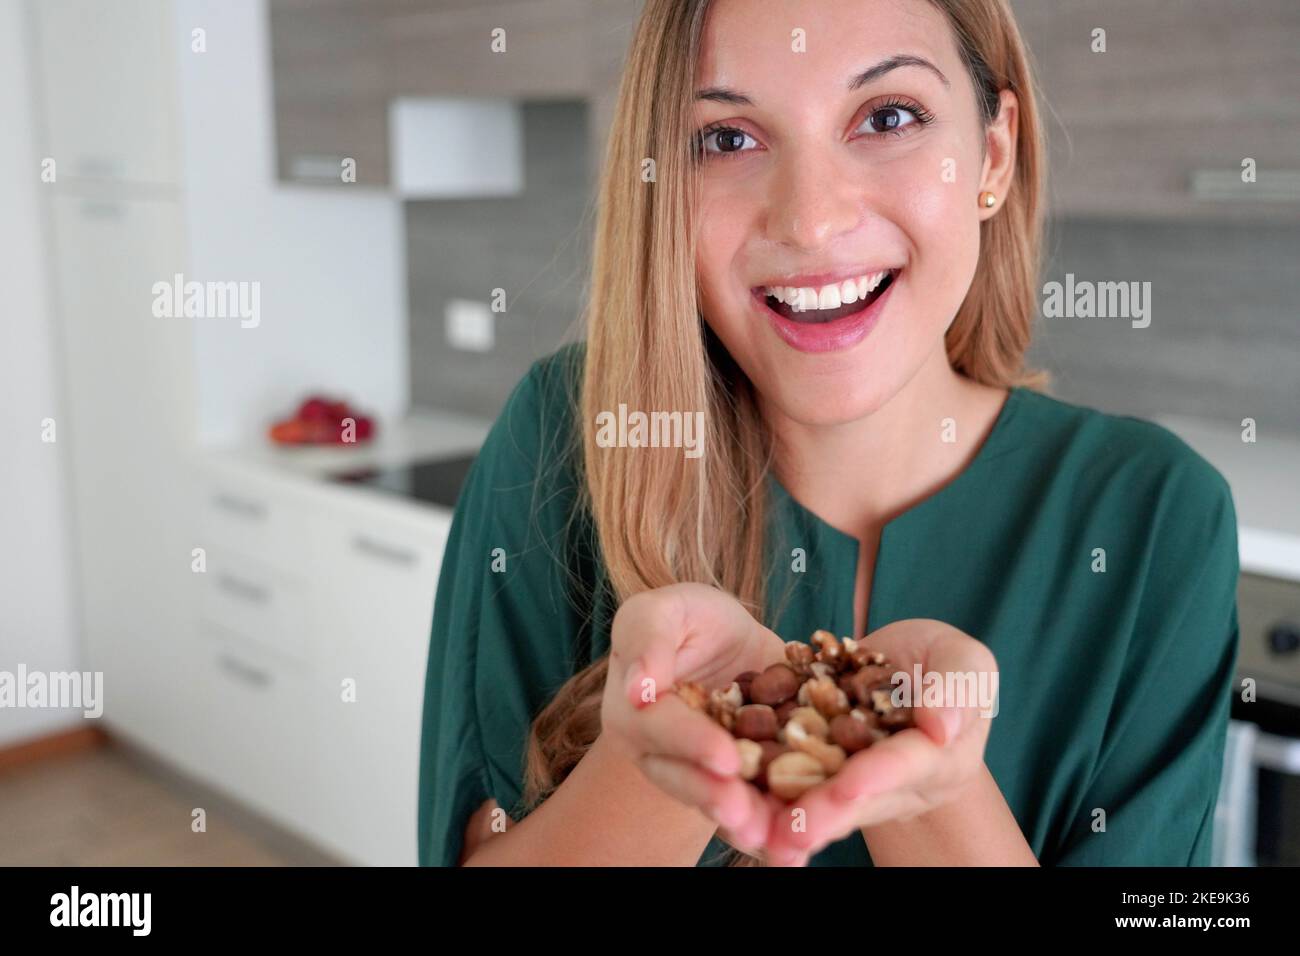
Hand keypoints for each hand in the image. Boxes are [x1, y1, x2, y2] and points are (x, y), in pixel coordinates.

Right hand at [599, 583, 787, 854]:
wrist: (730, 644)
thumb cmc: (691, 619)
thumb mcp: (667, 608)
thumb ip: (648, 637)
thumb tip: (636, 687)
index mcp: (632, 708)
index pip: (660, 726)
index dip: (691, 742)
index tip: (724, 757)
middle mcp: (657, 751)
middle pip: (685, 778)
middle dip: (716, 798)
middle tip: (746, 815)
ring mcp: (694, 775)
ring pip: (715, 804)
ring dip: (744, 826)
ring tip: (773, 841)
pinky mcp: (732, 787)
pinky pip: (747, 814)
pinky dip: (769, 834)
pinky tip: (794, 853)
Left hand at [760, 619, 997, 865]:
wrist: (901, 670)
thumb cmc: (938, 661)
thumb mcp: (961, 659)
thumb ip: (957, 685)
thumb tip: (942, 727)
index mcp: (941, 757)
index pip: (908, 766)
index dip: (879, 776)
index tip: (849, 787)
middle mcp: (898, 785)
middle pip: (858, 798)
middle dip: (825, 814)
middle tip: (793, 833)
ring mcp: (857, 785)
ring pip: (821, 803)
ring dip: (790, 819)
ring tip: (762, 836)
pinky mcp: (819, 774)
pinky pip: (791, 786)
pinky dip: (764, 798)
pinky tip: (734, 809)